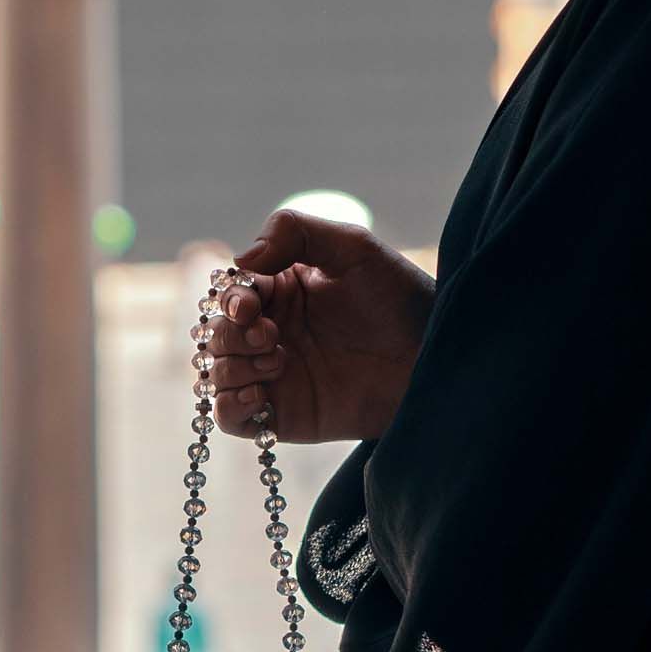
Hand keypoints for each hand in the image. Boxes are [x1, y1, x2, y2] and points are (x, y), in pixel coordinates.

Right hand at [200, 206, 435, 442]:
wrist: (436, 359)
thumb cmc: (402, 300)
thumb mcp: (353, 249)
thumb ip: (295, 232)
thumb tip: (240, 259)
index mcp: (282, 290)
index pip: (229, 292)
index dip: (230, 298)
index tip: (250, 305)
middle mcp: (272, 332)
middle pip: (214, 333)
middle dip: (230, 334)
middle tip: (270, 337)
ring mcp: (276, 376)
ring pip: (216, 374)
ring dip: (232, 367)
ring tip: (277, 361)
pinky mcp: (285, 416)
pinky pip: (231, 419)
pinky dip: (230, 408)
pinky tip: (260, 397)